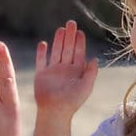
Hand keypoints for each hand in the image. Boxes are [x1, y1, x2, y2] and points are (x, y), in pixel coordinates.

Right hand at [33, 20, 97, 135]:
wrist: (55, 112)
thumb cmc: (73, 101)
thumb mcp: (86, 86)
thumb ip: (91, 72)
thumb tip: (94, 59)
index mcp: (76, 72)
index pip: (78, 53)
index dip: (79, 42)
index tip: (80, 31)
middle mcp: (64, 69)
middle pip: (67, 49)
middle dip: (69, 36)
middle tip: (71, 23)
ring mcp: (52, 71)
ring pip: (55, 52)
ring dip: (58, 40)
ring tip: (60, 29)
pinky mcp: (41, 75)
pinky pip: (41, 61)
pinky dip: (42, 52)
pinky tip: (43, 43)